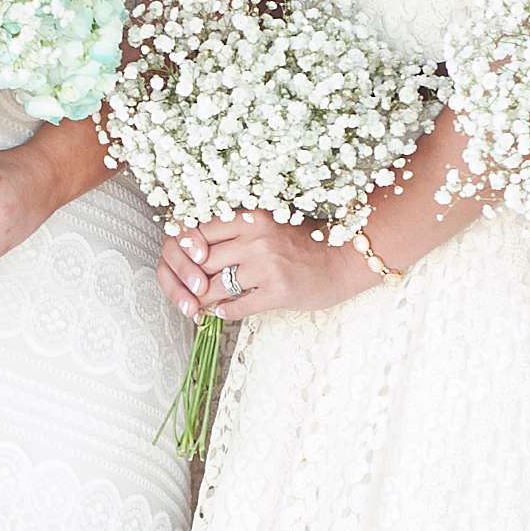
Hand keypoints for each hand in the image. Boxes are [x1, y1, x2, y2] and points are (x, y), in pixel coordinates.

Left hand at [159, 210, 376, 323]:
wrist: (345, 260)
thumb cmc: (306, 243)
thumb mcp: (270, 226)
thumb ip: (238, 231)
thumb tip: (197, 248)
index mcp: (252, 218)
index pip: (200, 230)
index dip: (185, 248)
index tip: (183, 261)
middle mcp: (256, 238)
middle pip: (202, 260)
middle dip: (190, 278)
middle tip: (187, 289)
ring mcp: (266, 265)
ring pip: (214, 286)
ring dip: (203, 299)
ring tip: (200, 304)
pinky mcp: (277, 291)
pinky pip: (236, 306)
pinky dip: (224, 312)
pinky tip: (222, 312)